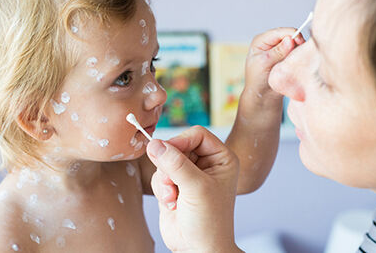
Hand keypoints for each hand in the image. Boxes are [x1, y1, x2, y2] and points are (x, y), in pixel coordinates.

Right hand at [146, 126, 242, 252]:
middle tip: (172, 184)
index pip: (197, 134)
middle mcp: (206, 164)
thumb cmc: (209, 221)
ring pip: (165, 161)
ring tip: (174, 198)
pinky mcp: (175, 186)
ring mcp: (189, 175)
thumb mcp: (196, 188)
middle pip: (178, 146)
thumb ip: (175, 163)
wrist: (199, 249)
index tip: (168, 153)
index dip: (181, 141)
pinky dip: (161, 189)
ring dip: (165, 180)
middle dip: (170, 166)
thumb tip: (154, 143)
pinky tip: (172, 204)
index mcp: (221, 159)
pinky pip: (159, 176)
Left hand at [244, 28, 304, 102]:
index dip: (291, 34)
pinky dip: (298, 56)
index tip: (300, 42)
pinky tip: (297, 62)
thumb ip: (277, 51)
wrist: (262, 96)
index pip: (279, 31)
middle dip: (296, 42)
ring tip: (296, 60)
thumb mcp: (264, 64)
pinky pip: (296, 52)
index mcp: (261, 40)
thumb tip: (290, 39)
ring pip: (295, 43)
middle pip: (289, 35)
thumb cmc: (257, 80)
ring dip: (298, 50)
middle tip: (300, 53)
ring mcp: (279, 49)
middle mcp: (270, 42)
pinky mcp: (286, 57)